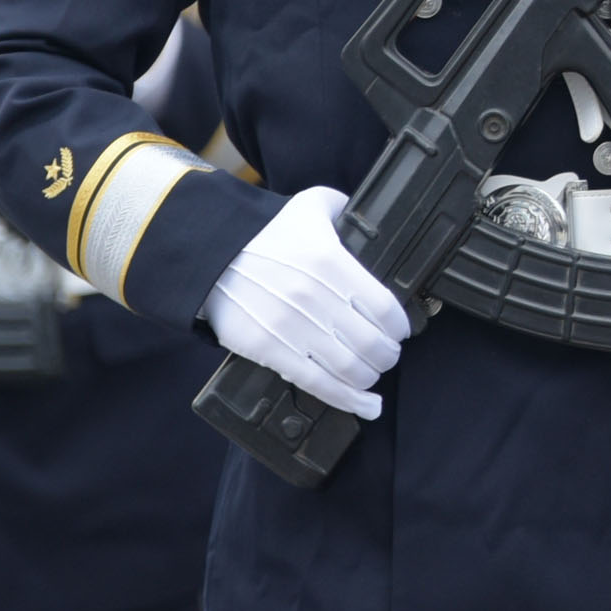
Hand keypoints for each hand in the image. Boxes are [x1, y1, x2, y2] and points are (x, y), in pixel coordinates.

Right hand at [208, 187, 410, 419]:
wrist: (209, 254)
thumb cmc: (264, 232)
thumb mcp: (312, 205)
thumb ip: (347, 212)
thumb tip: (370, 220)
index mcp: (332, 263)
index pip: (385, 308)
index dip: (400, 326)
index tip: (401, 331)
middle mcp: (316, 299)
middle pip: (373, 344)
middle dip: (388, 355)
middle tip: (387, 354)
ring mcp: (293, 328)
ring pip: (350, 369)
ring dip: (369, 378)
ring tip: (372, 375)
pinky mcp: (270, 350)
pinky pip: (318, 383)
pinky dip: (346, 399)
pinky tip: (364, 405)